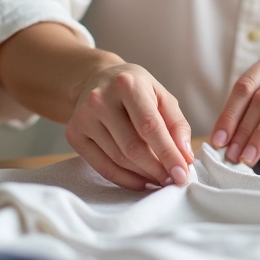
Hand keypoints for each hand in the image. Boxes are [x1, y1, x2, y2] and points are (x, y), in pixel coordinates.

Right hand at [65, 63, 193, 190]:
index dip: (168, 154)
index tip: (182, 174)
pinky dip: (124, 179)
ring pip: (118, 159)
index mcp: (127, 85)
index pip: (150, 127)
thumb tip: (185, 156)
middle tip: (173, 180)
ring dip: (143, 175)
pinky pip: (102, 166)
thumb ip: (177, 125)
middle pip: (132, 147)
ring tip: (160, 179)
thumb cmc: (136, 89)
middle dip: (157, 169)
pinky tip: (140, 181)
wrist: (97, 78)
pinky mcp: (74, 134)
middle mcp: (101, 100)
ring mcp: (83, 117)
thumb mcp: (162, 96)